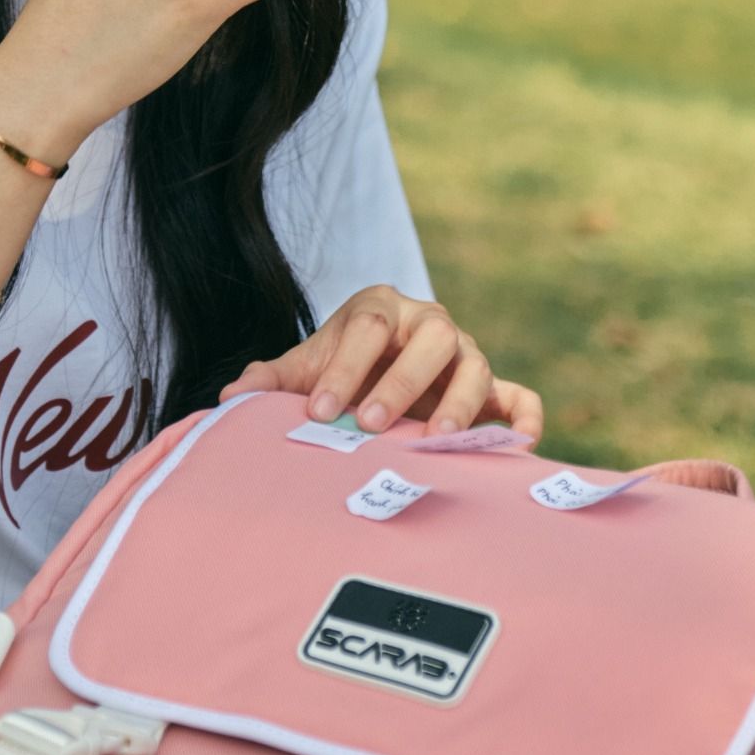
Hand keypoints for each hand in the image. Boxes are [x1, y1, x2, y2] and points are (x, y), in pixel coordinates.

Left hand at [218, 285, 542, 439]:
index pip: (365, 327)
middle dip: (401, 382)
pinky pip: (520, 397)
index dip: (343, 367)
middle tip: (370, 424)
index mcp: (380, 308)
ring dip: (459, 402)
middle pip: (430, 338)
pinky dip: (524, 418)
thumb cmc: (342, 370)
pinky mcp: (494, 390)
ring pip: (477, 365)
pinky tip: (516, 446)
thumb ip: (273, 380)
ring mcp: (466, 356)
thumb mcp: (308, 368)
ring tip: (434, 439)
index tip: (318, 410)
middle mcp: (429, 324)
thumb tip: (229, 396)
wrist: (378, 373)